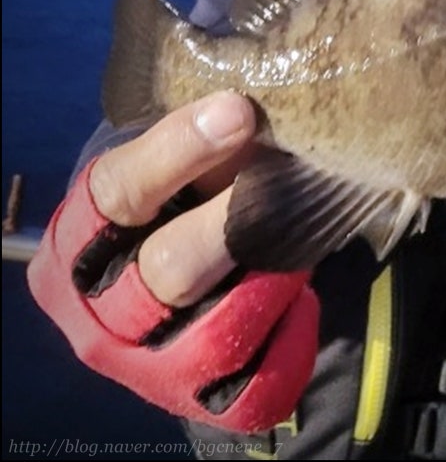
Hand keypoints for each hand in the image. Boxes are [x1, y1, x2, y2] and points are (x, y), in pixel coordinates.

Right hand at [27, 92, 319, 432]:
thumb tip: (257, 108)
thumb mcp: (178, 178)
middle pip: (167, 272)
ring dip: (274, 280)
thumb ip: (205, 149)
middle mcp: (98, 314)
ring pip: (219, 333)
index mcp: (76, 243)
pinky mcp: (200, 402)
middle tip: (285, 183)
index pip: (117, 194)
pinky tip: (302, 300)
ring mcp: (147, 369)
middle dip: (233, 224)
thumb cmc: (176, 214)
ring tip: (302, 241)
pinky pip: (259, 383)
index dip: (178, 150)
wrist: (178, 302)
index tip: (239, 112)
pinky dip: (293, 338)